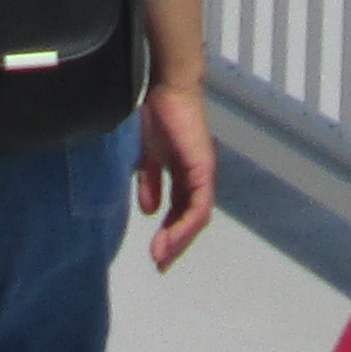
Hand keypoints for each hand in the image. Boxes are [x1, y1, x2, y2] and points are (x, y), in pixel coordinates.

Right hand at [136, 80, 217, 270]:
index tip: (155, 252)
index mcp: (185, 173)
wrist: (167, 88)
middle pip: (191, 218)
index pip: (181, 209)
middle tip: (160, 263)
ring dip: (179, 239)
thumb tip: (149, 211)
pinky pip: (197, 206)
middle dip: (175, 242)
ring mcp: (202, 174)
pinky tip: (171, 236)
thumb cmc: (158, 114)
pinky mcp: (202, 170)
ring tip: (162, 256)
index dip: (170, 231)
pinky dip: (185, 224)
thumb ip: (150, 182)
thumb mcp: (148, 155)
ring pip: (196, 217)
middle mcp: (197, 177)